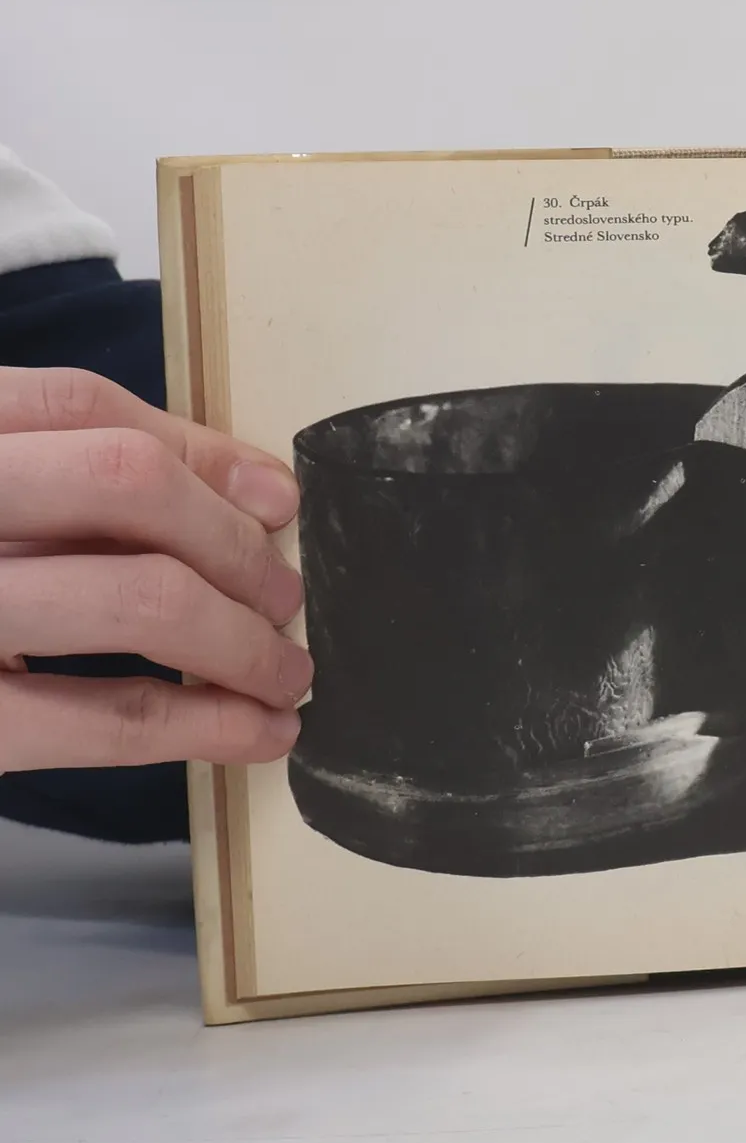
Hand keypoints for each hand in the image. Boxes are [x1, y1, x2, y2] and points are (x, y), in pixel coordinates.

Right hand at [0, 366, 308, 771]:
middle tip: (286, 598)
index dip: (198, 450)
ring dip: (242, 639)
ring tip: (286, 673)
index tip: (277, 496)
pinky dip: (206, 725)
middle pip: (122, 485)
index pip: (77, 407)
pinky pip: (103, 717)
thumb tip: (252, 491)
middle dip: (232, 543)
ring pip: (132, 596)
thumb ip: (61, 472)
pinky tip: (255, 734)